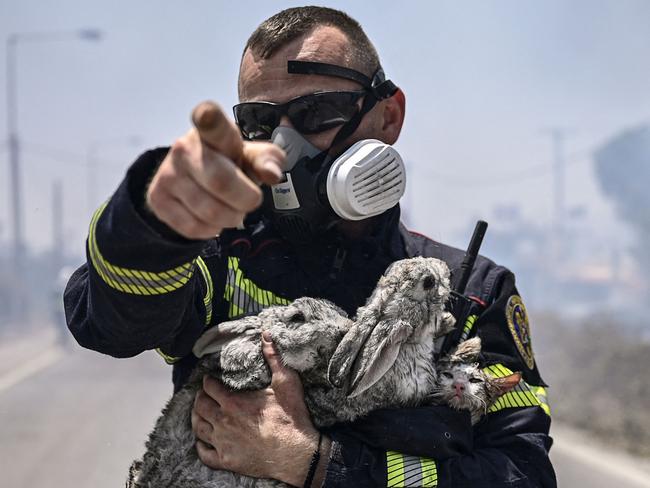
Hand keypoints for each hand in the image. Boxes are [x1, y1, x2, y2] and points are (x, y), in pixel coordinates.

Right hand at [146, 101, 284, 238]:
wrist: (192, 178)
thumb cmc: (230, 163)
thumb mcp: (252, 157)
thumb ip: (268, 161)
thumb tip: (272, 174)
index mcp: (211, 131)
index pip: (210, 122)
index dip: (208, 118)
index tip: (206, 114)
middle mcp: (184, 148)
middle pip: (221, 183)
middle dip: (245, 200)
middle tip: (249, 200)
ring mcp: (167, 173)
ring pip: (210, 212)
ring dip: (231, 218)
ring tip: (230, 208)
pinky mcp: (157, 199)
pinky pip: (194, 228)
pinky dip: (211, 230)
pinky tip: (211, 218)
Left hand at [191, 331, 330, 485]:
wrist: (297, 452)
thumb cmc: (291, 417)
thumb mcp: (286, 382)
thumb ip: (273, 358)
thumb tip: (267, 334)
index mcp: (233, 402)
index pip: (209, 387)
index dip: (208, 381)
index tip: (209, 380)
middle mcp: (223, 421)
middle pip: (200, 406)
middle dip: (200, 398)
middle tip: (203, 395)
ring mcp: (223, 442)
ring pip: (198, 428)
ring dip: (197, 419)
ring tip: (200, 414)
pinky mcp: (226, 461)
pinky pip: (204, 453)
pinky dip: (200, 446)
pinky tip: (202, 441)